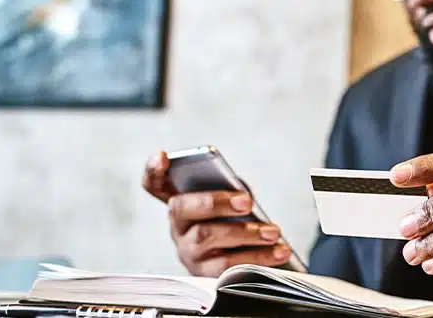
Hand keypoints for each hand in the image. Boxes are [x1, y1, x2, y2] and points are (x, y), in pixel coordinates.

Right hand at [142, 152, 291, 276]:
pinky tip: (279, 253)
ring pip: (207, 239)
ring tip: (273, 232)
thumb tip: (244, 197)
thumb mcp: (233, 203)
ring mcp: (188, 252)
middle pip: (184, 209)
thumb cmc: (237, 224)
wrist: (244, 265)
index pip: (155, 184)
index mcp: (182, 203)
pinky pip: (227, 270)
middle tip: (247, 202)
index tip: (161, 156)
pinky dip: (257, 259)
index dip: (153, 170)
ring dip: (245, 234)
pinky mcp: (204, 276)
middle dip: (216, 202)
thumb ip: (232, 192)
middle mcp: (178, 227)